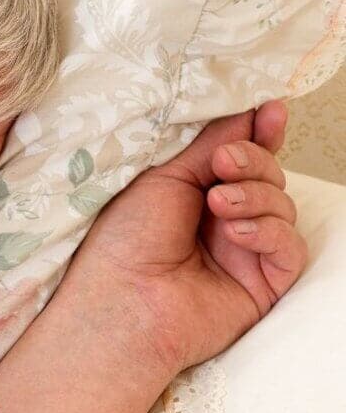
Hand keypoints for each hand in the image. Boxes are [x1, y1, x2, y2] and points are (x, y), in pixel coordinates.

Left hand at [68, 100, 306, 373]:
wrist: (122, 302)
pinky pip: (289, 247)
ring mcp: (245, 253)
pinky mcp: (262, 285)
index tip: (269, 111)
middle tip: (223, 164)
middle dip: (253, 161)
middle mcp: (225, 221)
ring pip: (283, 206)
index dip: (260, 133)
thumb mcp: (164, 176)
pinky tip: (235, 233)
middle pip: (270, 175)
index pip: (244, 157)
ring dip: (255, 196)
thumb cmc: (125, 241)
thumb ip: (208, 144)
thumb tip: (246, 110)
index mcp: (198, 194)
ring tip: (217, 204)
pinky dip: (269, 232)